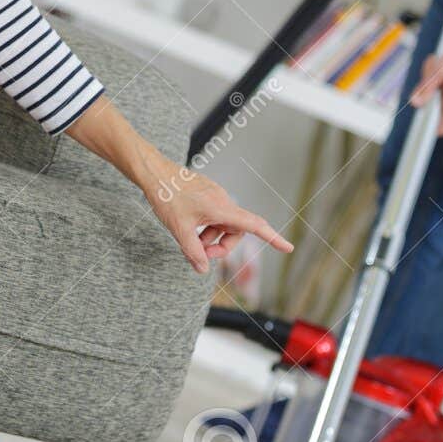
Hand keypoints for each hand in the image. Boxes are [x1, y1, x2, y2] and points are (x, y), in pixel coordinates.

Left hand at [144, 164, 293, 274]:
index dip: (273, 238)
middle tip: (201, 255)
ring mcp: (215, 197)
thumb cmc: (166, 196)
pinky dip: (206, 228)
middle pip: (236, 231)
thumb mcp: (179, 230)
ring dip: (211, 238)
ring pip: (223, 225)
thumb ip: (193, 252)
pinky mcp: (207, 195)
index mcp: (221, 207)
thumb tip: (202, 269)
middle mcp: (223, 200)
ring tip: (190, 242)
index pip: (254, 225)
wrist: (154, 173)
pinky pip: (214, 216)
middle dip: (221, 247)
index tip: (288, 248)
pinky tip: (189, 230)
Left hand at [409, 39, 442, 135]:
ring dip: (435, 84)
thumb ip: (427, 87)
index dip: (431, 129)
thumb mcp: (440, 69)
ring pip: (441, 98)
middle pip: (437, 109)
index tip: (420, 120)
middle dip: (429, 94)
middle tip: (431, 74)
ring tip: (440, 67)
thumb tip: (415, 103)